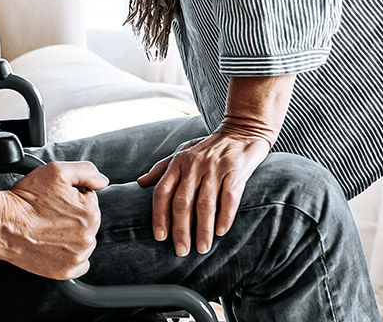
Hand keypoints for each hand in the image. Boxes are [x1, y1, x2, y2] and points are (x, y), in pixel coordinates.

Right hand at [0, 161, 107, 279]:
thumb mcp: (57, 171)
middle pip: (87, 222)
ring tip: (48, 228)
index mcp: (90, 213)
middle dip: (72, 216)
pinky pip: (77, 264)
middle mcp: (87, 238)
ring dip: (71, 235)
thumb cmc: (27, 199)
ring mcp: (76, 257)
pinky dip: (68, 256)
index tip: (56, 199)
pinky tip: (53, 244)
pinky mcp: (64, 271)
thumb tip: (102, 181)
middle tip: (50, 213)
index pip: (89, 200)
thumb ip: (86, 172)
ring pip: (82, 242)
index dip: (72, 196)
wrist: (3, 223)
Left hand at [137, 128, 270, 256]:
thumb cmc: (208, 147)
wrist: (241, 131)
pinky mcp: (236, 171)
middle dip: (180, 229)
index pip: (163, 191)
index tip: (160, 237)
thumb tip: (140, 183)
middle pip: (182, 202)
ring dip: (203, 229)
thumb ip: (161, 169)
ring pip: (206, 204)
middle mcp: (194, 165)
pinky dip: (225, 216)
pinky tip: (221, 232)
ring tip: (202, 248)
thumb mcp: (182, 152)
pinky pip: (229, 198)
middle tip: (181, 251)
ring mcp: (215, 168)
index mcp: (178, 162)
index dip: (159, 215)